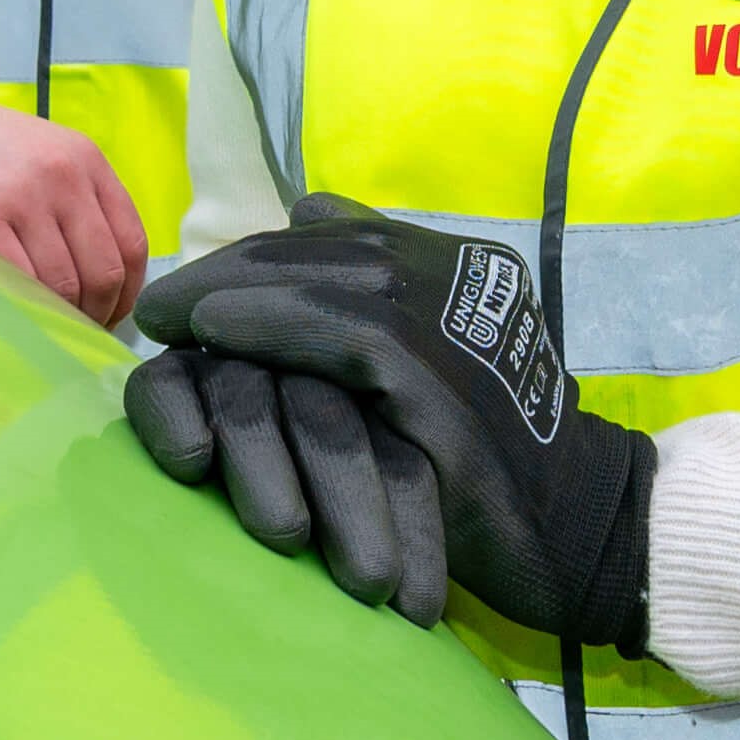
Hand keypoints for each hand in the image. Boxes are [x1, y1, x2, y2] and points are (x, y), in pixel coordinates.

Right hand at [0, 87, 146, 326]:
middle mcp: (63, 175)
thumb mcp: (48, 158)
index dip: (127, 294)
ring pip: (63, 284)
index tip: (112, 316)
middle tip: (79, 332)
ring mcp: (22, 195)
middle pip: (102, 271)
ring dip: (61, 319)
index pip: (131, 244)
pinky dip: (25, 309)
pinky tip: (20, 317)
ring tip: (49, 328)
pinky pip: (17, 281)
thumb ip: (81, 205)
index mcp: (87, 160)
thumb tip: (108, 286)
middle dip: (95, 314)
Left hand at [124, 195, 652, 645]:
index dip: (261, 256)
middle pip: (319, 245)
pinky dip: (262, 320)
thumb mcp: (443, 368)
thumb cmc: (498, 461)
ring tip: (167, 315)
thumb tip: (306, 213)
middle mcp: (455, 270)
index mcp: (459, 263)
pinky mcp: (432, 368)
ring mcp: (449, 312)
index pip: (339, 233)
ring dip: (228, 288)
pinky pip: (329, 327)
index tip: (199, 288)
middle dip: (231, 268)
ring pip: (317, 274)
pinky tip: (208, 331)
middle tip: (161, 303)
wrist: (578, 526)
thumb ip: (385, 303)